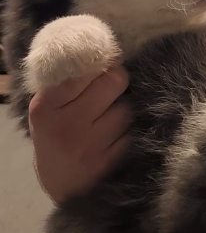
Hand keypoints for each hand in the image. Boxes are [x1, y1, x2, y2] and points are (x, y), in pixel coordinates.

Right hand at [28, 67, 130, 202]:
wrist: (60, 181)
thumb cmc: (56, 132)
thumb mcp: (49, 106)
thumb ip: (68, 80)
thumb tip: (106, 51)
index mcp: (46, 107)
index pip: (85, 70)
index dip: (102, 62)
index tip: (106, 62)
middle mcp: (67, 126)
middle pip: (114, 83)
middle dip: (118, 80)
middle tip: (115, 83)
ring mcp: (89, 146)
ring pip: (127, 108)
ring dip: (124, 107)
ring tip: (111, 113)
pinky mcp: (109, 162)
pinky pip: (132, 132)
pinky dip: (129, 129)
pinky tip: (117, 132)